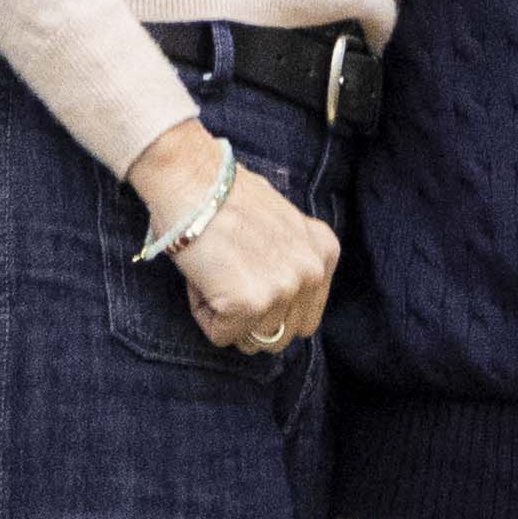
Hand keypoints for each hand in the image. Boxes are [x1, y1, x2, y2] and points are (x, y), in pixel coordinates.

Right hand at [133, 118, 341, 352]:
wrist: (193, 180)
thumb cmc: (225, 198)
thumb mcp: (281, 226)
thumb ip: (290, 262)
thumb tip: (274, 304)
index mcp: (323, 253)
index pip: (304, 316)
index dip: (270, 307)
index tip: (247, 278)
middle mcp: (311, 273)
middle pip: (280, 334)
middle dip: (251, 320)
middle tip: (227, 281)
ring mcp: (282, 289)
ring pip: (251, 338)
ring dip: (226, 315)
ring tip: (215, 274)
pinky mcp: (248, 304)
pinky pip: (221, 335)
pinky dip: (204, 314)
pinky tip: (203, 278)